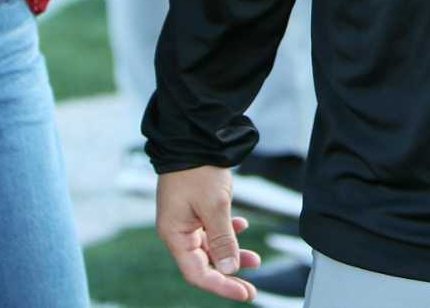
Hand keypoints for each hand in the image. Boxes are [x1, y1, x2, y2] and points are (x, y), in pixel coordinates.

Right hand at [156, 165, 261, 300]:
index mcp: (175, 234)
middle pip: (203, 264)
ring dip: (232, 253)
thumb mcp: (215, 206)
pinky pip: (211, 230)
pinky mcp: (195, 210)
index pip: (196, 273)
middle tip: (251, 288)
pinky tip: (242, 226)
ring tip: (255, 259)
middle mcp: (177, 231)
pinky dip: (228, 232)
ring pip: (210, 248)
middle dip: (228, 275)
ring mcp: (186, 221)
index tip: (244, 293)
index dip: (220, 286)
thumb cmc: (198, 170)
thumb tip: (228, 270)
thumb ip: (222, 239)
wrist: (194, 137)